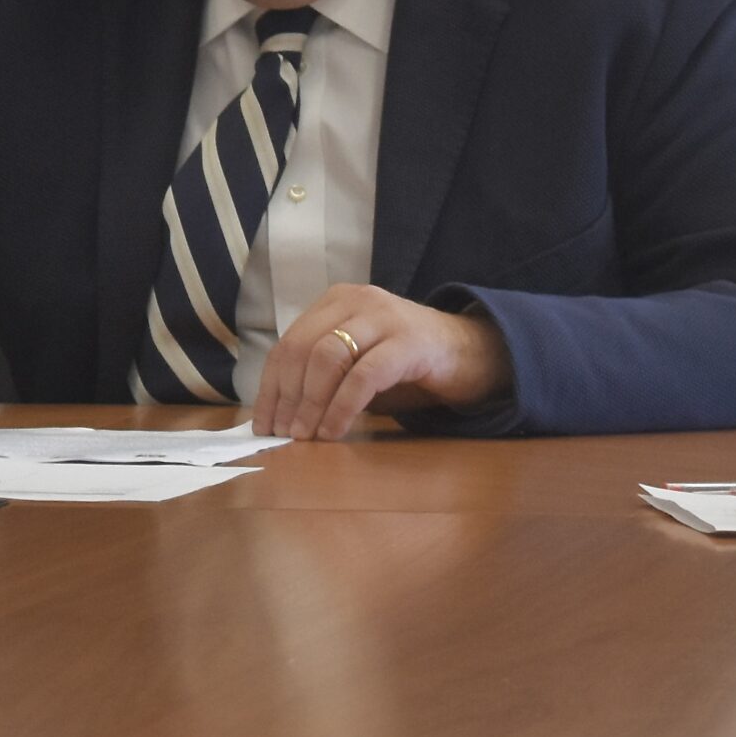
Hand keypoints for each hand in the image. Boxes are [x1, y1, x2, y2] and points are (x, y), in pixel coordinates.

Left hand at [251, 285, 512, 440]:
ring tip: (304, 435)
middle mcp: (356, 301)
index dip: (270, 386)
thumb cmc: (407, 362)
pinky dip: (342, 407)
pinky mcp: (409, 342)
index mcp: (336, 301)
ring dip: (310, 403)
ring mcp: (384, 317)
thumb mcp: (358, 360)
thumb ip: (323, 375)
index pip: (288, 344)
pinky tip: (334, 431)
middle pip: (302, 349)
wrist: (473, 353)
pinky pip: (364, 376)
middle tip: (282, 433)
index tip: (263, 423)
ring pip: (328, 358)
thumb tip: (282, 415)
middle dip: (286, 396)